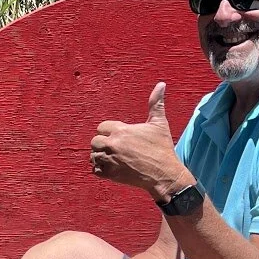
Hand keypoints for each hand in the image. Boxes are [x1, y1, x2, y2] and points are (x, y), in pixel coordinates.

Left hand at [90, 82, 192, 201]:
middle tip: (115, 149)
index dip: (108, 132)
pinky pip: (95, 170)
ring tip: (113, 159)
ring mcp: (110, 160)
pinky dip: (101, 170)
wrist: (165, 174)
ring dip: (100, 157)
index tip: (119, 137)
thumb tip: (161, 84)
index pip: (101, 127)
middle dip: (103, 144)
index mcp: (121, 130)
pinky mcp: (111, 174)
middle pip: (94, 141)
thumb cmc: (163, 148)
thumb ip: (156, 103)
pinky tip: (112, 168)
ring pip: (93, 156)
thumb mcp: (159, 123)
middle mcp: (113, 144)